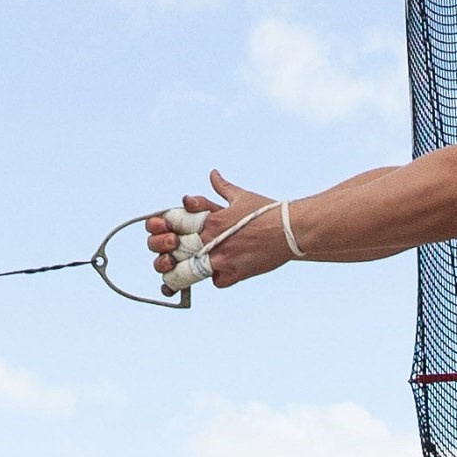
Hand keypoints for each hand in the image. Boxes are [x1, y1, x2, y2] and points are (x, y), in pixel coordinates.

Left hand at [143, 171, 289, 291]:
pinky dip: (216, 278)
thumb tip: (213, 174)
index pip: (174, 222)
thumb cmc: (268, 211)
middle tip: (170, 254)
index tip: (167, 230)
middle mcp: (212, 240)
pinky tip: (219, 272)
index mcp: (210, 219)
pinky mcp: (235, 274)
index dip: (164, 226)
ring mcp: (222, 259)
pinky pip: (216, 282)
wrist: (292, 230)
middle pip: (174, 249)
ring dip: (182, 272)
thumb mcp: (241, 197)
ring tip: (183, 270)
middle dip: (167, 251)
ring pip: (187, 272)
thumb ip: (222, 188)